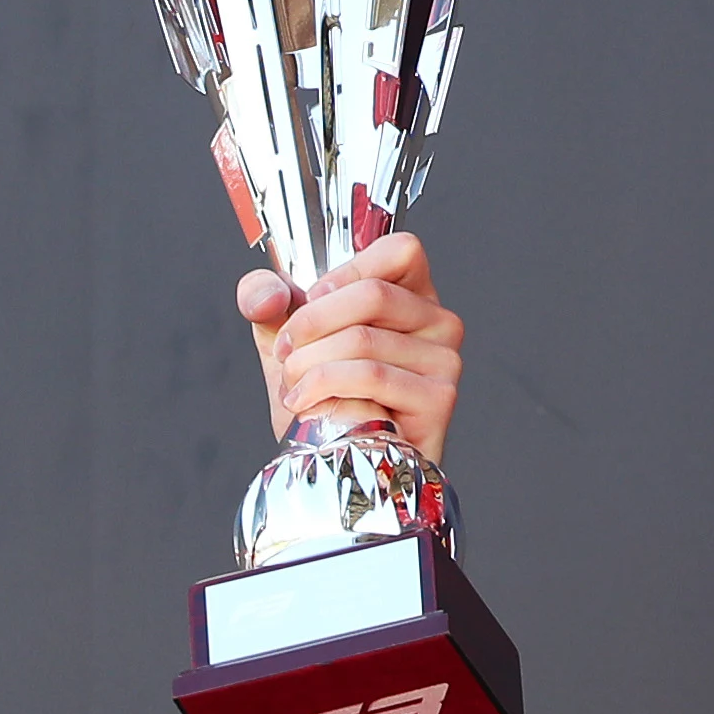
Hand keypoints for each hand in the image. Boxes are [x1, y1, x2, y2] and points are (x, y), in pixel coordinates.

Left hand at [234, 232, 463, 462]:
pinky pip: (371, 375)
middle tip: (285, 352)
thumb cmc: (323, 398)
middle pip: (372, 294)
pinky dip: (324, 387)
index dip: (346, 270)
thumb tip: (267, 293)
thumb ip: (268, 303)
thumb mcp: (287, 340)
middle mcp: (439, 321)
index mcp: (412, 295)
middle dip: (310, 323)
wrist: (335, 464)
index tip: (307, 299)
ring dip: (309, 363)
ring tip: (293, 385)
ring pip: (363, 339)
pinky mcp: (439, 397)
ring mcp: (445, 360)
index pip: (402, 249)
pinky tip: (307, 404)